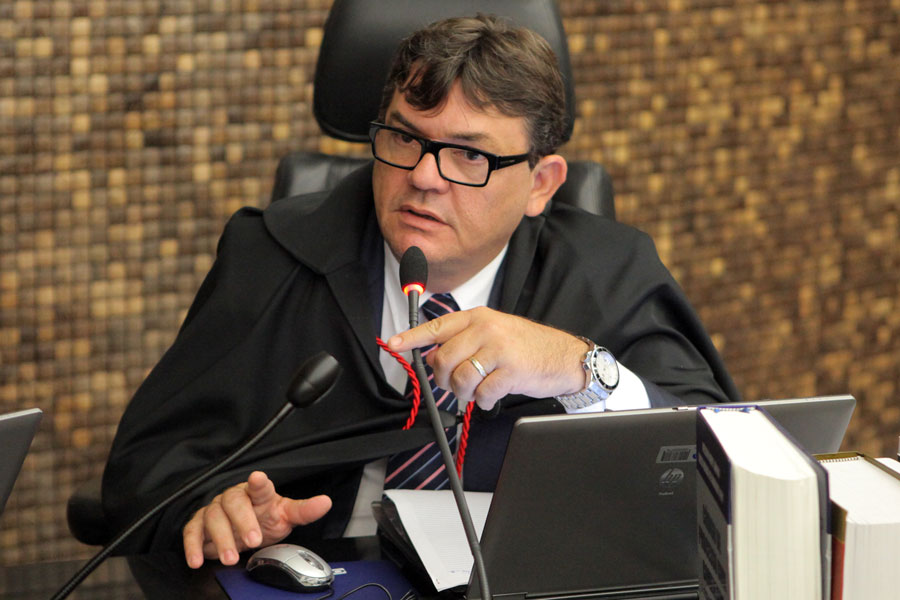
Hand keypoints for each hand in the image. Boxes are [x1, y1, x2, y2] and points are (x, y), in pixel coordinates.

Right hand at [182, 471, 331, 567]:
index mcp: (258, 494)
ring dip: (221, 539)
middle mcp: (235, 498)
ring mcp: (216, 509)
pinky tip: (197, 560)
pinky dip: (193, 546)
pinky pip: (193, 532)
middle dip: (242, 522)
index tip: (258, 479)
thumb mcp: (286, 516)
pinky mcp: (200, 524)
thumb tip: (326, 502)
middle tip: (253, 540)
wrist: (247, 530)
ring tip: (231, 557)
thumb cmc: (266, 518)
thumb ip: (305, 511)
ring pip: (213, 518)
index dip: (259, 483)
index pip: (260, 486)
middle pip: (234, 502)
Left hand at [387, 306, 588, 410]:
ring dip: (464, 392)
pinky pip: (482, 393)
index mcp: (479, 317)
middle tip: (456, 383)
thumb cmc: (528, 347)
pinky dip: (484, 401)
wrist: (566, 357)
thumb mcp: (495, 332)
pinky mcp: (511, 370)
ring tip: (478, 389)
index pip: (437, 326)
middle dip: (444, 378)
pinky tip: (494, 394)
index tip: (393, 344)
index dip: (412, 337)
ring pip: (460, 378)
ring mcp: (499, 348)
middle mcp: (487, 328)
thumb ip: (465, 340)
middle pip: (444, 358)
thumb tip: (433, 356)